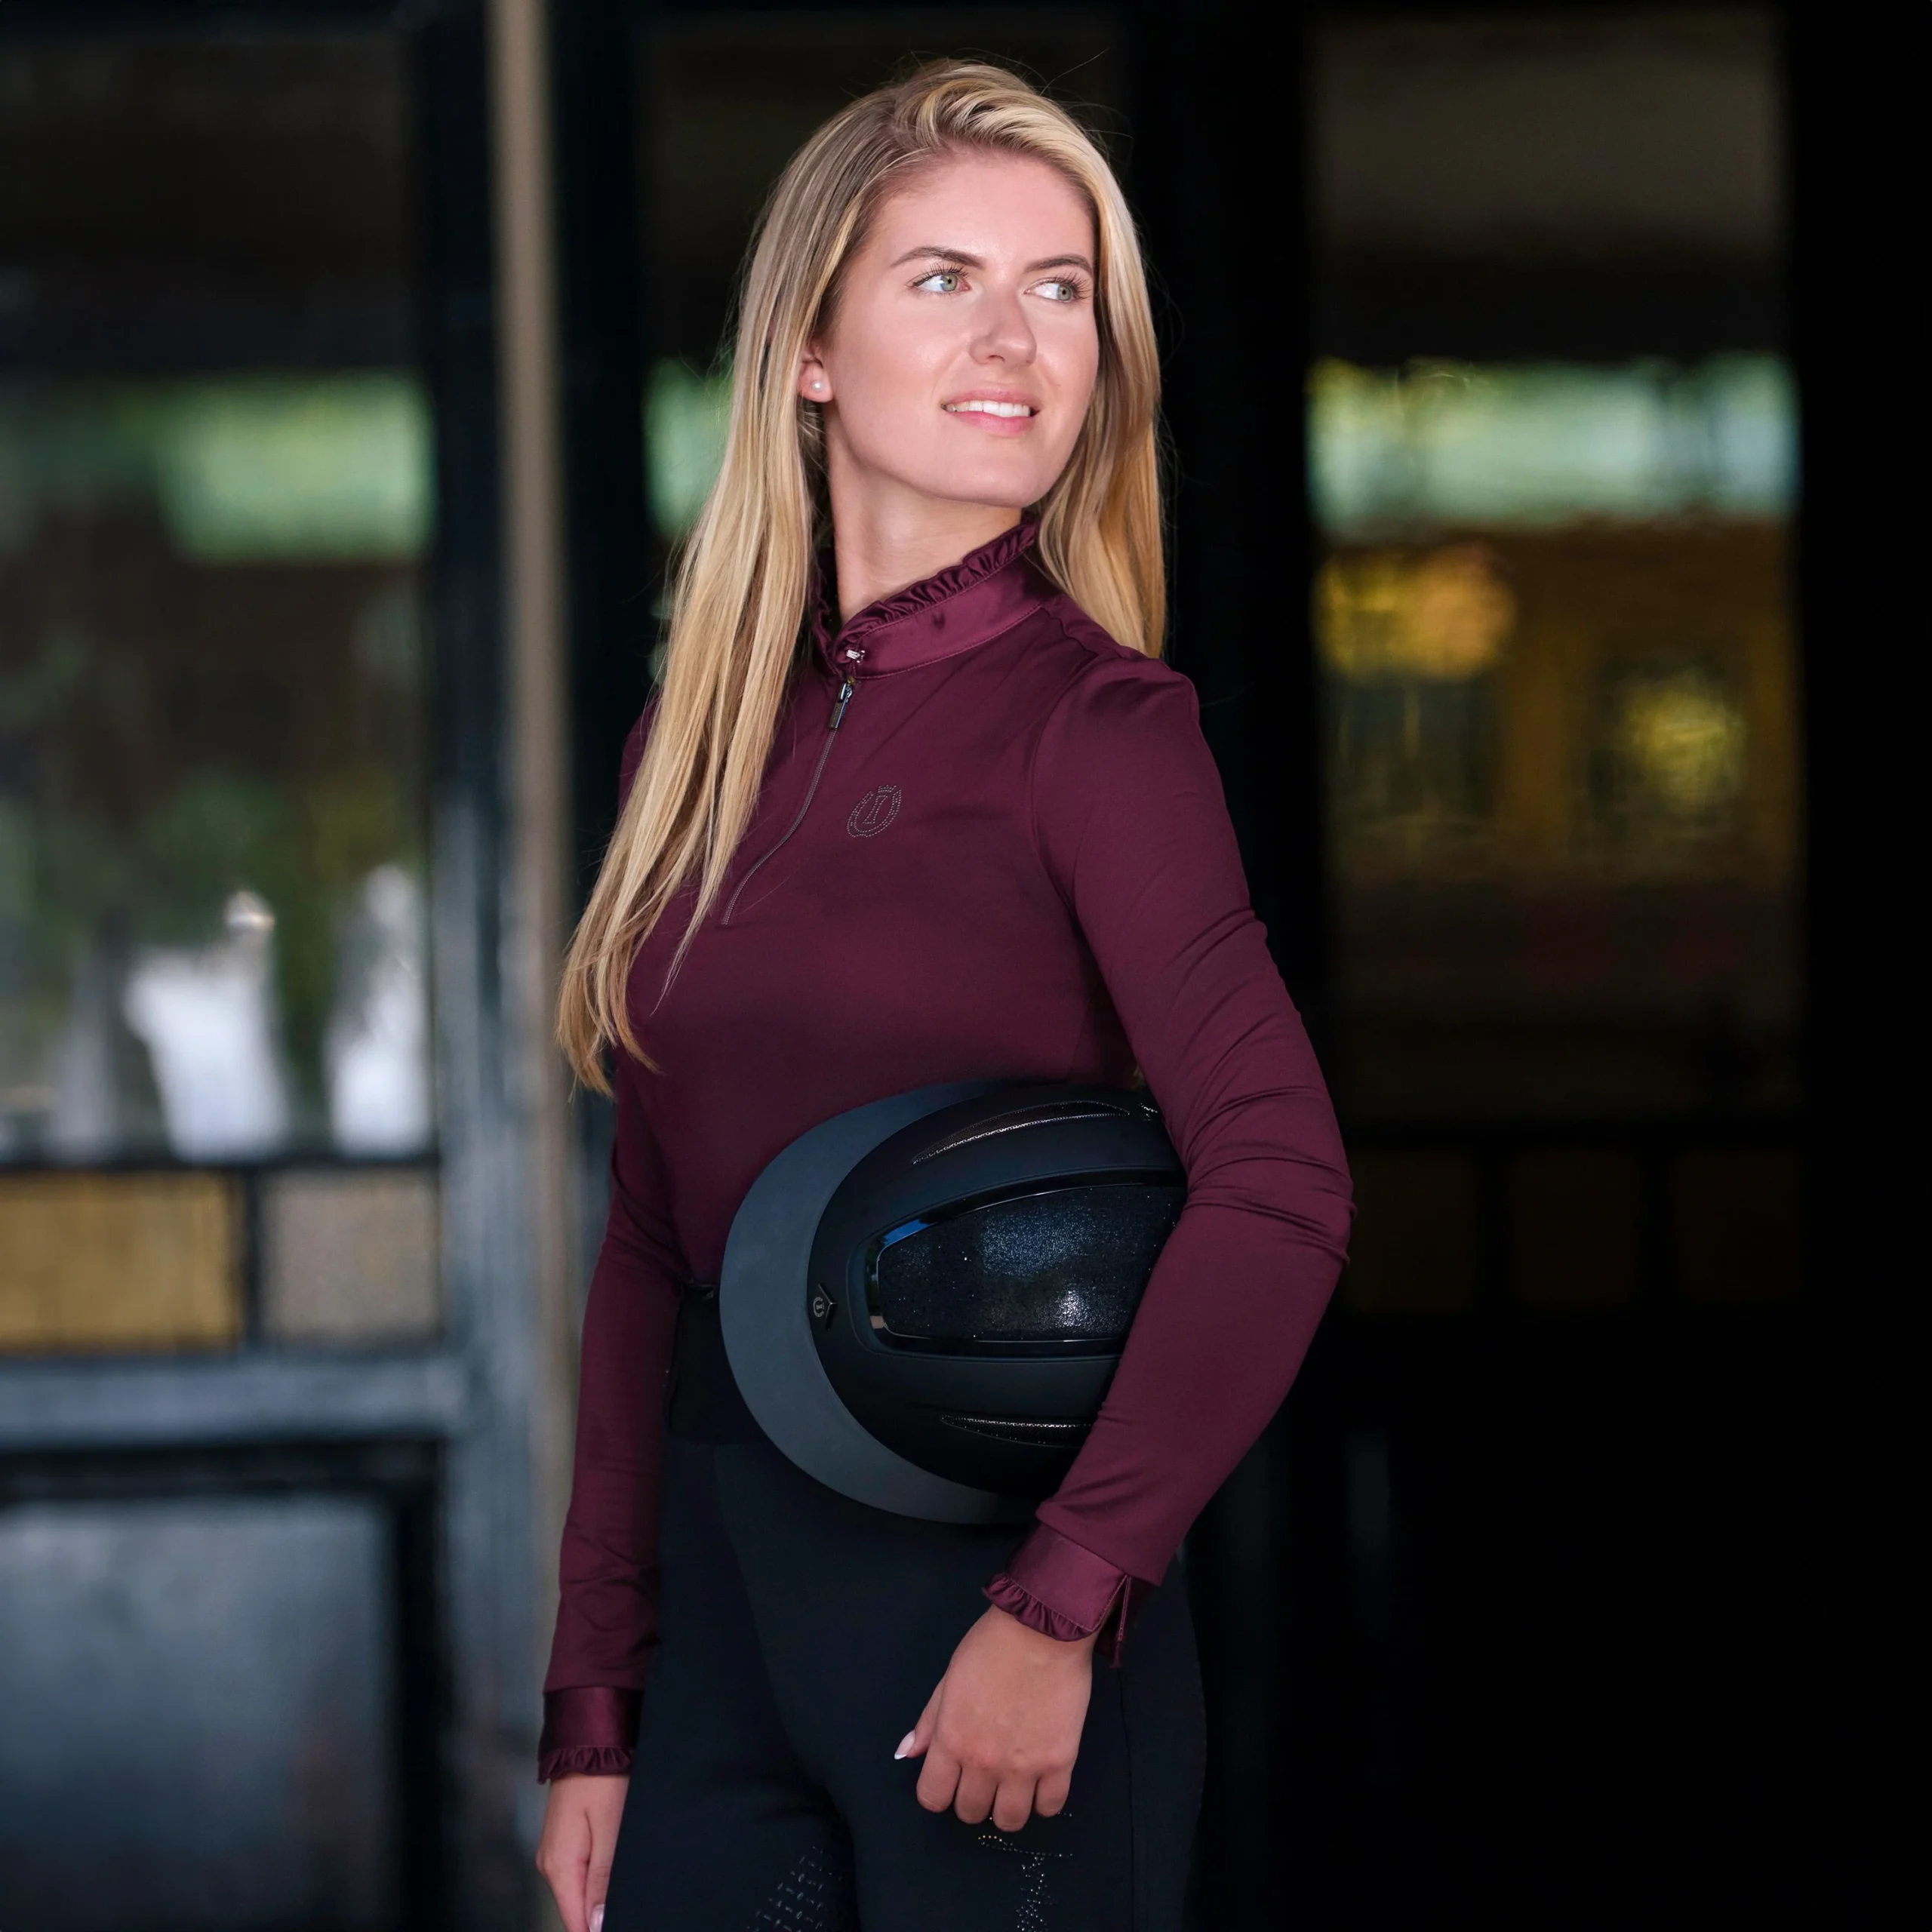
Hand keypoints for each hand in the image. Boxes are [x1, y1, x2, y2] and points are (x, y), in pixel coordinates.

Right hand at [536, 1772, 628, 1931]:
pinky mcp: (563, 1840)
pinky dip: (595, 1877)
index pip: (574, 1921)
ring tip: (625, 1884)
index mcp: (559, 1866)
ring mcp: (554, 1851)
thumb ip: (603, 1879)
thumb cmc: (603, 1778)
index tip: (623, 1921)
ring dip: (599, 1895)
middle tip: (630, 1901)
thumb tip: (596, 1924)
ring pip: (577, 1891)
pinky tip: (613, 1869)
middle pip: (575, 1909)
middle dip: (600, 1915)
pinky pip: (578, 1871)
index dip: (596, 1929)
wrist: (587, 1740)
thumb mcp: (611, 1828)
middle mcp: (550, 1863)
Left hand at [897, 1604, 1096, 1831]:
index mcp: (952, 1740)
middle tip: (984, 1777)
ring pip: (1009, 1821)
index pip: (933, 1798)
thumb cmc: (990, 1647)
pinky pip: (1050, 1807)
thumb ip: (929, 1721)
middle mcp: (983, 1762)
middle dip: (973, 1799)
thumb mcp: (949, 1679)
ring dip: (1007, 1808)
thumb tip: (907, 1754)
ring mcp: (1023, 1767)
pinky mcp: (1060, 1763)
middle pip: (971, 1813)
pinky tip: (1041, 1781)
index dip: (939, 1792)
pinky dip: (1044, 1800)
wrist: (1042, 1630)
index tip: (950, 1780)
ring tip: (1013, 1785)